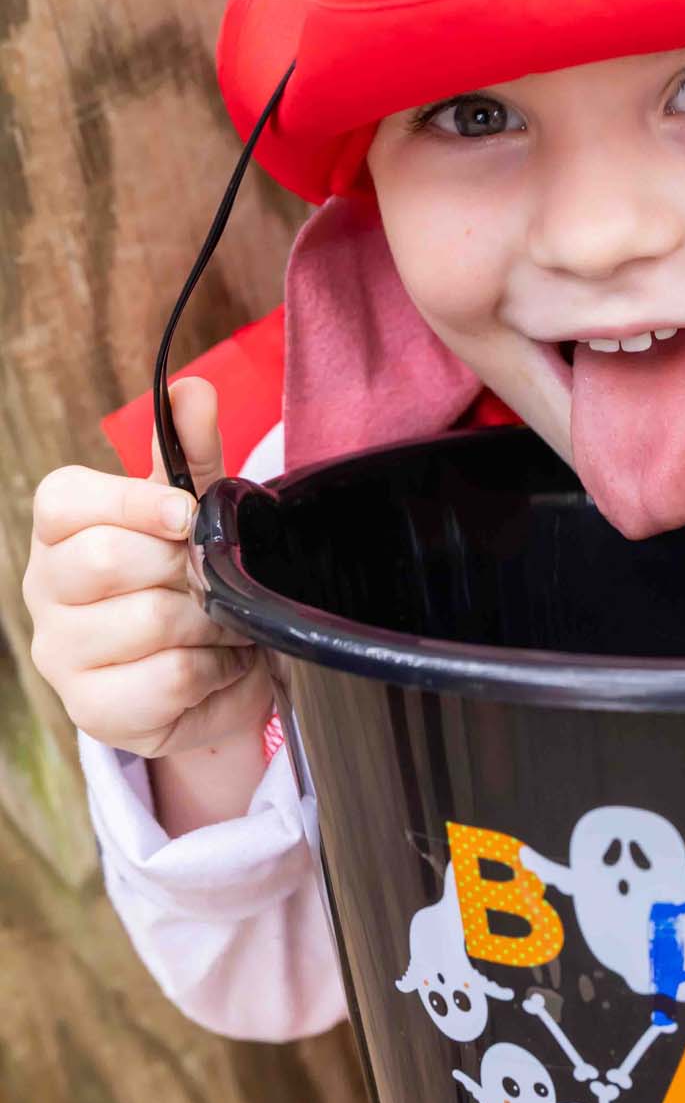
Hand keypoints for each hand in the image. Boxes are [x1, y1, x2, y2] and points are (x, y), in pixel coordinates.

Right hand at [24, 379, 274, 756]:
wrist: (210, 674)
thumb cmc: (186, 582)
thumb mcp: (194, 512)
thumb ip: (191, 452)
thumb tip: (191, 390)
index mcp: (59, 531)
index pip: (65, 501)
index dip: (134, 503)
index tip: (186, 516)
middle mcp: (43, 590)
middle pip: (106, 560)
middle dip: (183, 569)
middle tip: (212, 580)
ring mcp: (61, 655)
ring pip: (148, 621)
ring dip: (211, 622)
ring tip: (222, 625)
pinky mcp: (93, 711)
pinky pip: (170, 678)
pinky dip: (214, 669)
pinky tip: (216, 665)